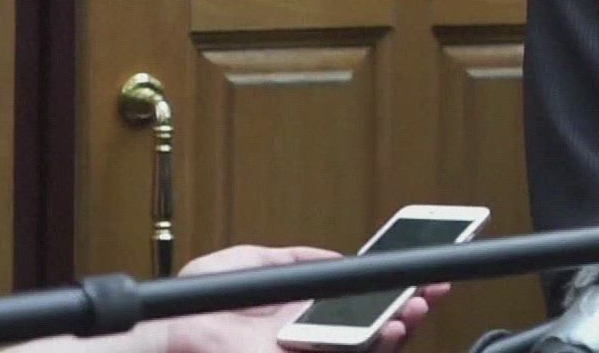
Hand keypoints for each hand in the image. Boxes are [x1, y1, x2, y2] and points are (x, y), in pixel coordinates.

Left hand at [163, 245, 448, 352]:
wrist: (167, 337)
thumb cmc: (189, 308)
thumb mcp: (244, 263)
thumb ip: (289, 258)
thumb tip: (332, 256)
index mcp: (297, 313)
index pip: (354, 303)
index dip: (387, 290)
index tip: (413, 274)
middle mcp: (307, 336)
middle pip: (371, 326)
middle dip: (406, 307)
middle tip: (431, 291)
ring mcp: (307, 352)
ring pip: (367, 346)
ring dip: (399, 327)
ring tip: (417, 306)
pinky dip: (375, 344)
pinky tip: (389, 327)